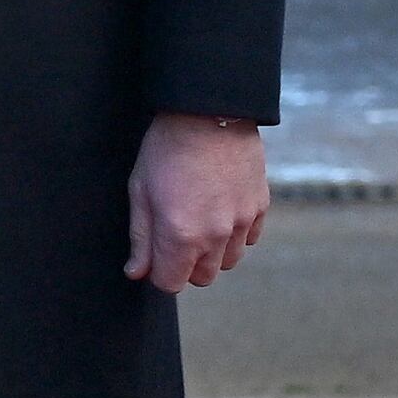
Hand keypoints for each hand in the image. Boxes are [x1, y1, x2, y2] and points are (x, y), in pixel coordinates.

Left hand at [127, 113, 267, 290]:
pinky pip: (248, 239)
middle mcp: (216, 236)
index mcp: (181, 236)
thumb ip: (141, 238)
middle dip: (185, 265)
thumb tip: (137, 273)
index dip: (158, 272)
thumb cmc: (166, 151)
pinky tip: (220, 211)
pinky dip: (235, 235)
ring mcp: (242, 222)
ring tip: (198, 221)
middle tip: (174, 235)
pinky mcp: (260, 207)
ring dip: (212, 253)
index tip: (154, 255)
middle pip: (202, 278)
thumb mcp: (140, 193)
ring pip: (228, 262)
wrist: (209, 114)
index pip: (170, 284)